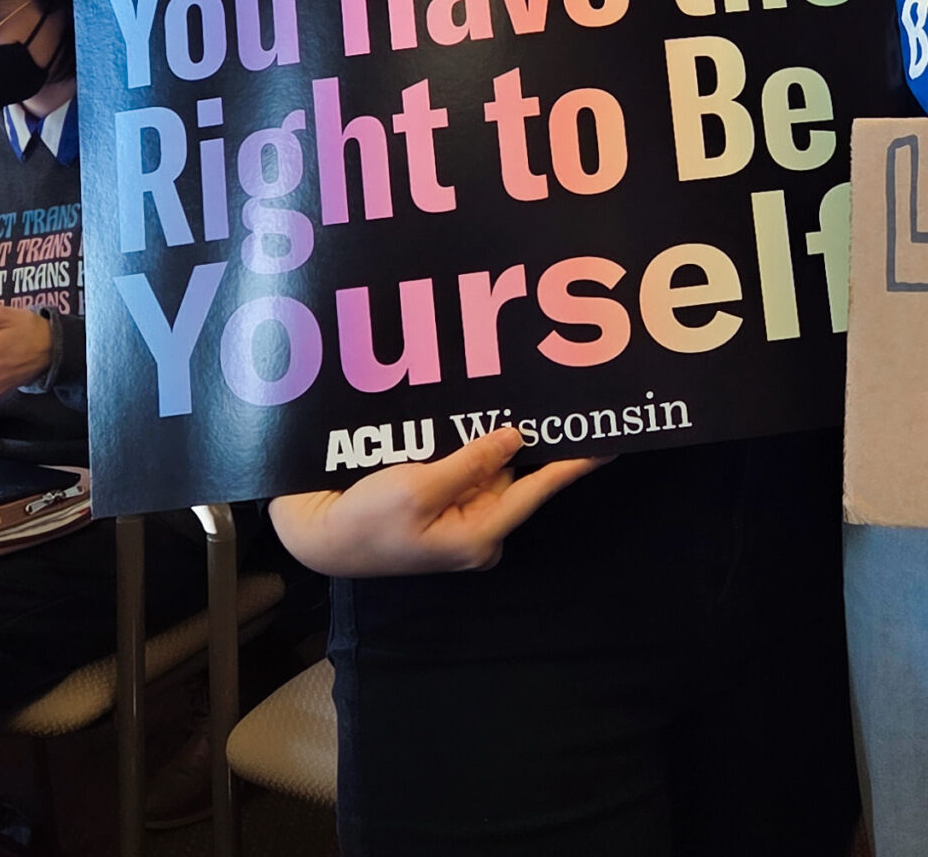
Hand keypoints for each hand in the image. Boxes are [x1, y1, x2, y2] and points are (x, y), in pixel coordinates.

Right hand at [267, 427, 597, 576]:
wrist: (317, 536)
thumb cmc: (363, 523)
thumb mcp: (417, 488)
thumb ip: (471, 462)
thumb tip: (516, 438)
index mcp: (479, 535)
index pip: (538, 489)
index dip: (574, 463)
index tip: (610, 443)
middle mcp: (478, 529)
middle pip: (515, 473)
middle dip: (526, 436)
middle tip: (549, 394)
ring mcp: (460, 519)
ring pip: (491, 466)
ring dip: (492, 435)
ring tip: (505, 391)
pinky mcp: (441, 505)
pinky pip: (467, 468)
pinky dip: (469, 444)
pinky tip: (470, 412)